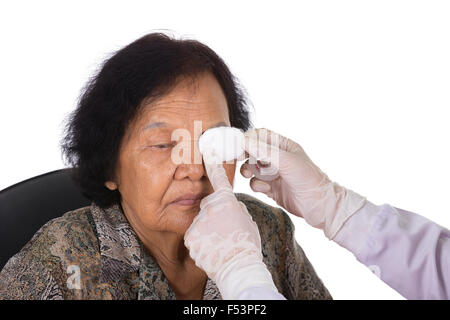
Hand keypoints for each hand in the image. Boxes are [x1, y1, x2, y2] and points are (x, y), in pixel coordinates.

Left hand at [184, 151, 278, 298]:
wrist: (238, 267)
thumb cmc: (247, 244)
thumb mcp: (246, 220)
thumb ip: (234, 208)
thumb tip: (228, 205)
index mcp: (227, 200)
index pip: (218, 178)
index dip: (212, 163)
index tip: (206, 150)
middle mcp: (210, 207)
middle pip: (207, 207)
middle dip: (212, 217)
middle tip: (224, 232)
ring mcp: (198, 221)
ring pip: (200, 223)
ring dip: (207, 232)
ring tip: (219, 244)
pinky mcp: (190, 236)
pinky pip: (194, 237)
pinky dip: (200, 243)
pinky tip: (211, 250)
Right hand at [241, 128, 366, 239]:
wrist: (320, 206)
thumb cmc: (308, 178)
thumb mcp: (285, 160)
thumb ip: (264, 150)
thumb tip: (244, 140)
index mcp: (284, 146)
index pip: (261, 136)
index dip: (249, 139)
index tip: (238, 144)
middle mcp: (278, 159)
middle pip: (253, 152)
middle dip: (245, 156)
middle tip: (238, 158)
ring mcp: (274, 174)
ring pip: (252, 169)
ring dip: (248, 171)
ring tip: (249, 174)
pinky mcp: (272, 189)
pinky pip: (256, 184)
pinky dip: (256, 185)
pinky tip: (264, 188)